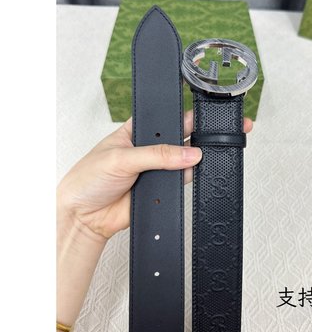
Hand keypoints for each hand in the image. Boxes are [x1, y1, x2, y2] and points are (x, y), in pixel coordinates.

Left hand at [57, 110, 252, 240]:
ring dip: (192, 157)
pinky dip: (188, 176)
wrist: (84, 216)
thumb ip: (157, 154)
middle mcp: (148, 149)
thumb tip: (188, 152)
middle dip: (193, 135)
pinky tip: (189, 172)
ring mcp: (156, 169)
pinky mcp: (161, 188)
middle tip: (207, 133)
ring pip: (183, 159)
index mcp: (135, 132)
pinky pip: (181, 180)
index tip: (197, 114)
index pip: (163, 118)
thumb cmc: (89, 179)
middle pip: (178, 137)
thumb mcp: (121, 158)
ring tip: (197, 155)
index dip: (180, 114)